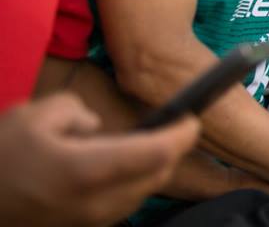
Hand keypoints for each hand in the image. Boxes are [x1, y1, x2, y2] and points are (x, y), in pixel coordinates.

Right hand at [0, 92, 199, 226]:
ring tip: (142, 145)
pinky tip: (116, 167)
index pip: (158, 153)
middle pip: (157, 176)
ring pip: (142, 194)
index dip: (183, 134)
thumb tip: (95, 127)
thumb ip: (76, 110)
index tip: (192, 118)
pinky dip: (131, 184)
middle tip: (173, 128)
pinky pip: (122, 206)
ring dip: (151, 169)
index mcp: (88, 170)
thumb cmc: (0, 156)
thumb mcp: (34, 115)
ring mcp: (90, 222)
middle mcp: (96, 203)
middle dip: (171, 151)